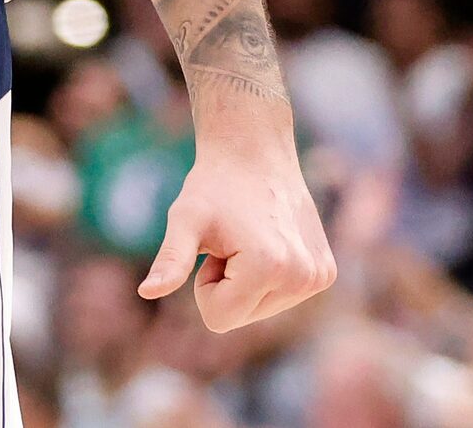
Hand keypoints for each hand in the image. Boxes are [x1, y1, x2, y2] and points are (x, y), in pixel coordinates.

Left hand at [140, 126, 336, 330]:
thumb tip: (147, 292)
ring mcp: (318, 277)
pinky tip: (268, 240)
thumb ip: (170, 260)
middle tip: (231, 241)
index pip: (219, 319)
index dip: (205, 286)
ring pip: (260, 309)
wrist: (254, 153)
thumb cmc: (213, 186)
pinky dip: (267, 277)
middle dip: (226, 284)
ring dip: (245, 280)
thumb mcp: (184, 220)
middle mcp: (303, 278)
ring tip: (248, 239)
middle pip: (240, 316)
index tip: (213, 250)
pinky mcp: (326, 273)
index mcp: (270, 269)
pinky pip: (281, 297)